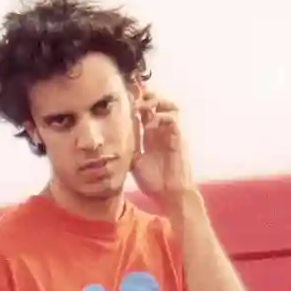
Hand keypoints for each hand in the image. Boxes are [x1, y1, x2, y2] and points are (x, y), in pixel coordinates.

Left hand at [129, 86, 194, 202]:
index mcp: (150, 136)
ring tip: (144, 105)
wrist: (169, 194)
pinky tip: (150, 123)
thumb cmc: (154, 181)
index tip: (124, 97)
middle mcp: (161, 131)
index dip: (137, 102)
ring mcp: (171, 133)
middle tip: (134, 96)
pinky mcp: (178, 138)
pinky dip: (161, 117)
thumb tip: (112, 144)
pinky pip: (173, 120)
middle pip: (158, 104)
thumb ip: (129, 150)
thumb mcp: (135, 163)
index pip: (144, 112)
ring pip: (169, 107)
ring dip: (157, 102)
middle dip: (147, 96)